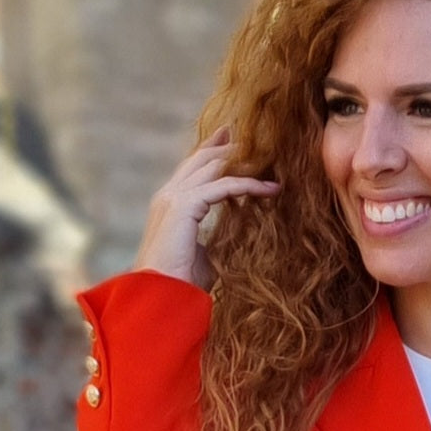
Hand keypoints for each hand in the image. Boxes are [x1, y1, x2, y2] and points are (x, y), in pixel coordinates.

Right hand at [133, 126, 279, 289]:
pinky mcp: (184, 206)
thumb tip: (233, 241)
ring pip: (213, 166)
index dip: (211, 153)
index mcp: (169, 206)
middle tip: (247, 134)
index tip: (230, 141)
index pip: (191, 171)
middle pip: (200, 159)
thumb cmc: (181, 284)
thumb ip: (214, 241)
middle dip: (224, 144)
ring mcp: (174, 198)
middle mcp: (168, 196)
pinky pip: (223, 186)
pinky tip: (269, 190)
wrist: (162, 297)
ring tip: (268, 160)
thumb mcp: (203, 256)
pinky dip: (248, 185)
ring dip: (242, 162)